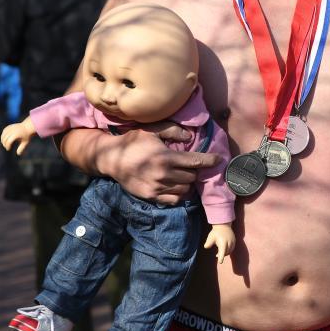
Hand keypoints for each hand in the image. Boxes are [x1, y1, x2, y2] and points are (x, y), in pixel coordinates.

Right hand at [1, 122, 33, 154]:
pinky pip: (4, 131)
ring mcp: (11, 127)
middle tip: (6, 147)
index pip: (9, 141)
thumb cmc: (27, 136)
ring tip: (5, 144)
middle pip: (5, 138)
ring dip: (2, 140)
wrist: (28, 127)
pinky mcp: (10, 126)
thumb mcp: (25, 142)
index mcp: (17, 134)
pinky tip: (4, 139)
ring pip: (3, 134)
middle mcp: (13, 130)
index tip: (8, 149)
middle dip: (4, 144)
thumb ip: (21, 148)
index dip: (7, 146)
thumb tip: (18, 154)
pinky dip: (3, 135)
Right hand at [100, 122, 222, 204]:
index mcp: (166, 157)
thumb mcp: (152, 130)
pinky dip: (179, 194)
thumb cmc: (133, 142)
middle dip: (195, 171)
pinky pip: (174, 200)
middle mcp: (163, 175)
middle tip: (192, 165)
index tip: (218, 159)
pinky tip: (175, 185)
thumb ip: (172, 130)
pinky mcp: (151, 197)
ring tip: (183, 175)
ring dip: (187, 183)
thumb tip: (189, 136)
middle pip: (192, 177)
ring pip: (185, 190)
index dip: (210, 160)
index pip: (196, 161)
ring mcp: (157, 188)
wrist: (111, 159)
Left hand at [204, 223, 235, 263]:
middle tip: (217, 255)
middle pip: (226, 252)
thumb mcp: (210, 237)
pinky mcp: (234, 241)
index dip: (221, 257)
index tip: (220, 262)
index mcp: (223, 242)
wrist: (223, 225)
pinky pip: (232, 248)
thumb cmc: (216, 232)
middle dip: (222, 255)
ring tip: (220, 252)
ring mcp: (233, 242)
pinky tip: (224, 248)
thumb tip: (206, 247)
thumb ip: (208, 243)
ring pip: (229, 251)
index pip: (222, 252)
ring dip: (225, 253)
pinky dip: (228, 250)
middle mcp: (229, 243)